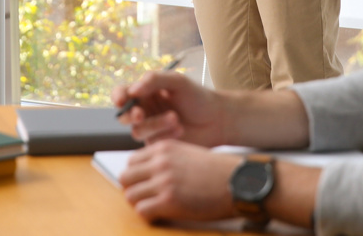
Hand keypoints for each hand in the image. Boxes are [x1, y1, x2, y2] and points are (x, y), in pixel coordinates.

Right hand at [112, 69, 228, 146]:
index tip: (121, 100)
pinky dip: (164, 135)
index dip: (118, 96)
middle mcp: (145, 110)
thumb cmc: (198, 97)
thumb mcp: (177, 81)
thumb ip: (155, 80)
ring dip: (154, 125)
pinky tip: (180, 130)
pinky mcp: (158, 144)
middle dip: (130, 115)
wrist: (217, 119)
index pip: (123, 93)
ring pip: (137, 131)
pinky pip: (151, 142)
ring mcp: (151, 128)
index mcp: (146, 92)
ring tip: (175, 119)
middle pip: (124, 115)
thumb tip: (133, 89)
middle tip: (140, 114)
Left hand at [118, 140, 242, 223]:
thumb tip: (148, 173)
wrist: (236, 182)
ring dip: (140, 204)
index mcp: (163, 148)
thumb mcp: (187, 153)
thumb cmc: (216, 171)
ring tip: (155, 207)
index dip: (137, 176)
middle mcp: (160, 162)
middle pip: (125, 178)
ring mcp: (163, 181)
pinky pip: (142, 210)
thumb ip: (166, 159)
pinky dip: (148, 215)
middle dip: (133, 189)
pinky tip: (161, 215)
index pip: (131, 162)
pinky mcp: (169, 201)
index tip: (145, 184)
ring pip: (130, 196)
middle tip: (146, 197)